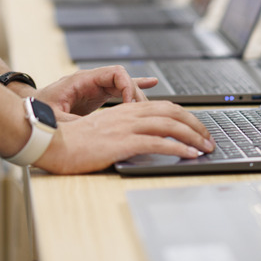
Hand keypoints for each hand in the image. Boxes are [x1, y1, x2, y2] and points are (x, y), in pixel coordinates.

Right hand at [32, 101, 214, 173]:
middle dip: (196, 125)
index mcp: (126, 110)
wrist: (50, 143)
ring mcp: (126, 127)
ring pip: (169, 125)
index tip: (199, 129)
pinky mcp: (122, 142)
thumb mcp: (105, 132)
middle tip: (210, 139)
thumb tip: (145, 143)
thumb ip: (126, 132)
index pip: (165, 107)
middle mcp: (129, 114)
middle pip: (173, 112)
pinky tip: (190, 154)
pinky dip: (178, 147)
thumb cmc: (73, 143)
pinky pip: (157, 142)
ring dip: (193, 136)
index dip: (186, 116)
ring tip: (207, 147)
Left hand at [35, 66, 157, 120]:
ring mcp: (95, 87)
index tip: (132, 104)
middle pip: (124, 79)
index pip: (116, 73)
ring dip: (137, 96)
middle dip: (136, 94)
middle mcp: (92, 81)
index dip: (129, 86)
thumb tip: (90, 130)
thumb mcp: (55, 119)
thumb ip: (75, 123)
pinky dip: (135, 87)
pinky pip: (120, 89)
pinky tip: (151, 83)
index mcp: (82, 80)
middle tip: (143, 112)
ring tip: (149, 109)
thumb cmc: (37, 112)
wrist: (27, 112)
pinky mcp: (97, 96)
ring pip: (125, 85)